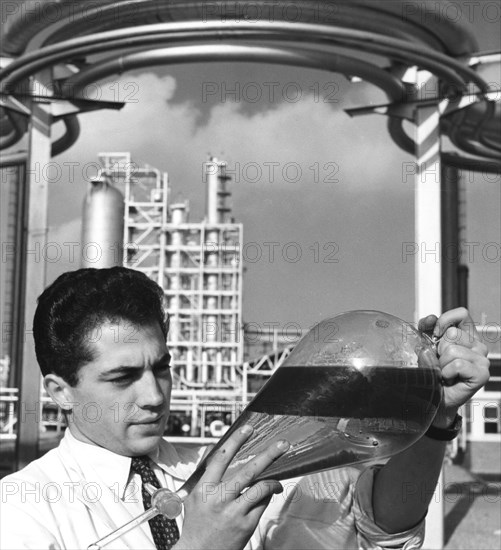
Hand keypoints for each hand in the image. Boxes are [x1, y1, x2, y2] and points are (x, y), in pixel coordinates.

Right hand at [174, 425, 288, 549]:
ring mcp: (233, 513)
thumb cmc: (197, 525)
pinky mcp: (245, 525)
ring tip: (278, 478)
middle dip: (268, 455)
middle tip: (282, 444)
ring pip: (260, 488)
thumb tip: (222, 456)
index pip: (222, 458)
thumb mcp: (195, 498)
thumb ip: (208, 478)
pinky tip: (267, 496)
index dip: (236, 440)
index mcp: (205, 489)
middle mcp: (219, 499)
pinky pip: (261, 505)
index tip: (248, 428)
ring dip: (272, 480)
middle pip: (248, 470)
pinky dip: (266, 497)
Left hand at [418, 307, 489, 427]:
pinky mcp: (482, 374)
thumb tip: (430, 319)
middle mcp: (478, 345)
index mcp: (468, 334)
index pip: (461, 314)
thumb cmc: (432, 370)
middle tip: (441, 362)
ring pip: (452, 350)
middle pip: (453, 333)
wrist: (434, 396)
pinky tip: (449, 378)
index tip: (435, 334)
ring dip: (441, 363)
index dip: (444, 320)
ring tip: (444, 372)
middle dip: (439, 348)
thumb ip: (427, 328)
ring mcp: (482, 359)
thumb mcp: (427, 344)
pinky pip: (457, 364)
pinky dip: (447, 372)